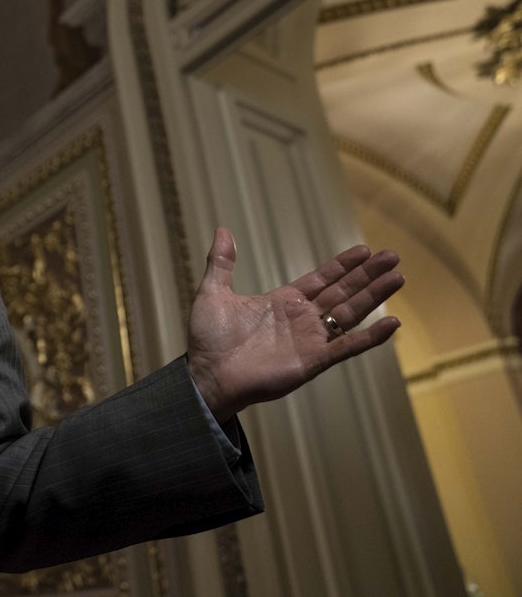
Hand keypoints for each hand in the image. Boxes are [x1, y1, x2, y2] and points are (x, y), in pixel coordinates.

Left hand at [187, 227, 403, 422]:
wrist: (207, 374)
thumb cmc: (208, 339)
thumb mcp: (213, 292)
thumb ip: (222, 262)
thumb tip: (222, 230)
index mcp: (282, 301)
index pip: (321, 279)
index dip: (343, 265)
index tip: (364, 250)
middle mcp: (301, 319)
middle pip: (342, 291)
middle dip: (367, 274)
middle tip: (393, 256)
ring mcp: (310, 340)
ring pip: (350, 313)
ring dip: (374, 296)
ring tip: (397, 277)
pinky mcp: (313, 361)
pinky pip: (347, 347)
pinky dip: (371, 337)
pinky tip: (393, 323)